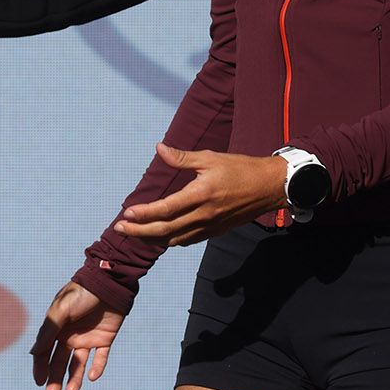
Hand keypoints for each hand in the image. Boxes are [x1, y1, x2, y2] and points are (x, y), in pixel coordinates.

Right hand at [30, 282, 123, 389]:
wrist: (109, 282)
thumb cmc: (82, 293)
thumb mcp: (62, 309)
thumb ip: (49, 330)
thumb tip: (34, 353)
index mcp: (57, 327)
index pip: (45, 351)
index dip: (41, 367)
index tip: (39, 382)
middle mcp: (70, 335)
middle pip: (60, 361)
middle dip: (55, 378)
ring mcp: (88, 338)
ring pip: (79, 363)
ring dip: (74, 377)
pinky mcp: (105, 339)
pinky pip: (100, 358)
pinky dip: (97, 368)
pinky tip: (92, 377)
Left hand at [114, 143, 288, 246]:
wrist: (268, 187)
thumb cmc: (239, 168)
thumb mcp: (210, 157)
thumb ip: (182, 157)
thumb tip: (159, 148)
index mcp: (201, 194)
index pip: (165, 209)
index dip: (143, 214)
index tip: (127, 213)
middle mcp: (204, 215)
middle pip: (165, 230)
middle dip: (139, 231)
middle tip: (120, 228)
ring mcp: (210, 226)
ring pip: (174, 239)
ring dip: (152, 239)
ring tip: (134, 234)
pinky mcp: (215, 231)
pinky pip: (187, 240)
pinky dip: (170, 240)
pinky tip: (160, 235)